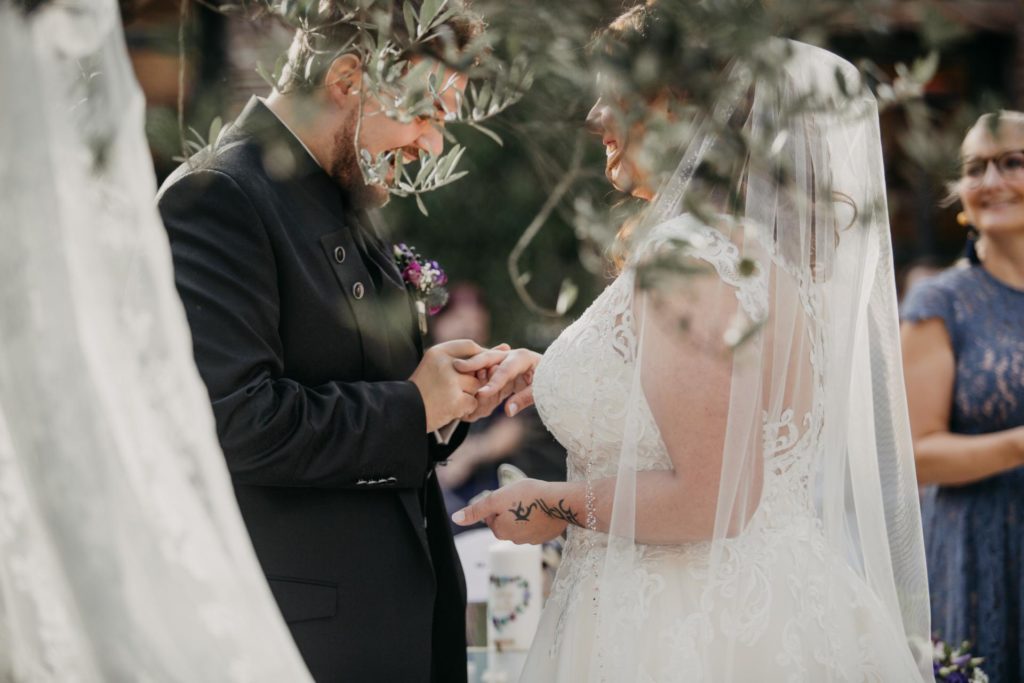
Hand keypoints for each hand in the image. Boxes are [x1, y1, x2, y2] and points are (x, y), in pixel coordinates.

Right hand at [410, 339, 486, 432]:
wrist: (404, 412)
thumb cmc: (423, 389)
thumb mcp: (435, 365)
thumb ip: (463, 357)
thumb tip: (502, 348)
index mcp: (438, 352)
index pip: (470, 346)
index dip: (482, 354)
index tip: (490, 360)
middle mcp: (444, 363)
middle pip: (477, 367)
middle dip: (476, 378)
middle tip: (462, 387)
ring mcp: (450, 382)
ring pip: (477, 386)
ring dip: (469, 395)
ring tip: (450, 399)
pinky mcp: (454, 400)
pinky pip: (473, 402)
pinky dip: (466, 408)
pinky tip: (451, 409)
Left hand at [451, 479, 572, 544]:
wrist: (562, 502)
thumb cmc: (529, 496)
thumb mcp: (497, 498)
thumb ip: (476, 510)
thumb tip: (455, 518)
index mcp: (501, 531)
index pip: (491, 516)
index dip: (499, 503)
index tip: (510, 496)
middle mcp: (515, 541)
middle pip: (506, 520)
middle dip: (511, 509)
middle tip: (522, 497)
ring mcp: (532, 540)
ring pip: (521, 523)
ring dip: (524, 514)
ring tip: (534, 502)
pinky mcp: (546, 536)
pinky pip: (536, 527)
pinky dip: (537, 518)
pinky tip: (543, 509)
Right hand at [454, 348, 541, 419]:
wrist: (554, 372)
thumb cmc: (549, 382)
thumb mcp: (540, 391)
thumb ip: (523, 399)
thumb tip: (508, 411)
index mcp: (523, 358)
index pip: (505, 371)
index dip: (493, 383)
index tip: (481, 394)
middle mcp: (511, 355)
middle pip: (490, 357)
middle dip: (474, 362)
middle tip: (457, 367)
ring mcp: (503, 358)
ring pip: (484, 360)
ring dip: (471, 366)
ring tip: (455, 371)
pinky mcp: (499, 366)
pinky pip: (484, 368)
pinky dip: (474, 372)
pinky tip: (461, 377)